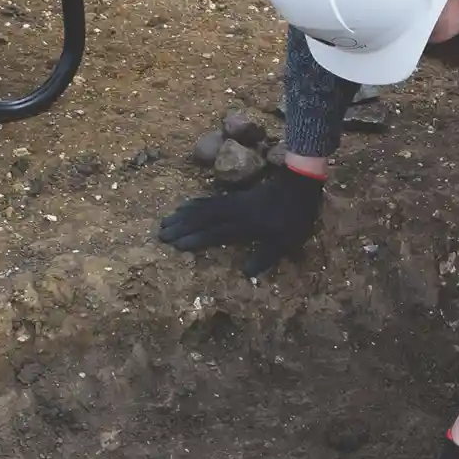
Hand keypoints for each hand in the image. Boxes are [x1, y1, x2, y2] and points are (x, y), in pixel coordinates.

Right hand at [158, 166, 324, 277]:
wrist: (298, 185)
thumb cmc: (294, 217)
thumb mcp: (286, 242)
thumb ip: (266, 257)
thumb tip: (245, 274)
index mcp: (246, 226)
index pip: (216, 233)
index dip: (196, 239)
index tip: (177, 246)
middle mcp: (235, 213)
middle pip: (203, 219)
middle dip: (181, 227)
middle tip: (160, 235)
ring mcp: (233, 202)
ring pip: (203, 209)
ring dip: (183, 216)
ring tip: (165, 221)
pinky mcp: (235, 197)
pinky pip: (209, 200)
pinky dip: (195, 204)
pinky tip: (184, 206)